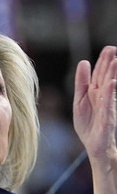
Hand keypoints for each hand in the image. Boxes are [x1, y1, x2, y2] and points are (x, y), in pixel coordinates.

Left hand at [73, 45, 116, 159]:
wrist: (94, 145)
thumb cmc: (88, 124)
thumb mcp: (79, 101)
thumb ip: (81, 83)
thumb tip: (83, 62)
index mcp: (95, 92)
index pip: (99, 74)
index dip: (102, 62)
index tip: (108, 49)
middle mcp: (102, 97)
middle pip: (105, 78)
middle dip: (109, 64)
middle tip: (113, 49)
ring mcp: (106, 106)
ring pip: (109, 88)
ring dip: (112, 74)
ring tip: (115, 61)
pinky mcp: (107, 117)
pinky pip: (109, 104)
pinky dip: (110, 93)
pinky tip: (112, 83)